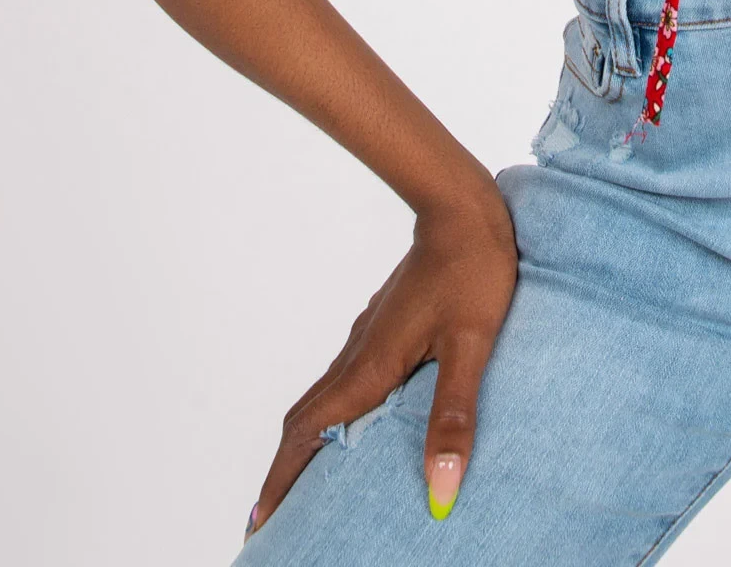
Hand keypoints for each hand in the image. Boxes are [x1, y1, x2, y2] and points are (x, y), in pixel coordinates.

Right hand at [245, 173, 518, 533]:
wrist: (463, 209)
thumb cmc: (473, 272)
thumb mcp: (470, 347)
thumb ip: (453, 418)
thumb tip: (441, 491)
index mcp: (370, 366)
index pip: (309, 432)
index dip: (281, 480)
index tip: (258, 521)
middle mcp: (358, 353)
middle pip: (303, 420)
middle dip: (283, 471)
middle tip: (269, 516)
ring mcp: (367, 336)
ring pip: (321, 397)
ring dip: (305, 442)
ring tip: (304, 482)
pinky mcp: (382, 325)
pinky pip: (342, 380)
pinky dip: (329, 414)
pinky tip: (352, 422)